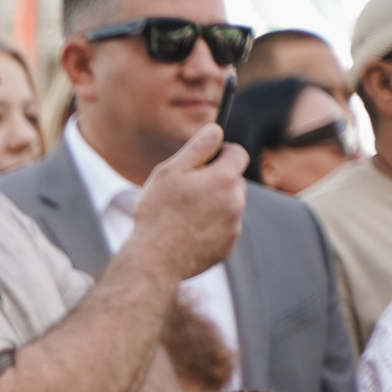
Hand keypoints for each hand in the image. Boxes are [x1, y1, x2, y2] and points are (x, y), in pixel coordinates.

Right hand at [128, 123, 246, 282]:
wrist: (153, 261)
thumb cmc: (157, 214)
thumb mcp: (169, 172)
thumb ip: (197, 148)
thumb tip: (216, 130)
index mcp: (224, 179)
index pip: (237, 153)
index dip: (220, 154)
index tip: (203, 162)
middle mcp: (236, 201)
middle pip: (234, 180)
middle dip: (216, 181)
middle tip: (187, 193)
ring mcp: (234, 226)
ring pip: (230, 206)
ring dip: (214, 205)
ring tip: (184, 216)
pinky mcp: (228, 247)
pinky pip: (224, 229)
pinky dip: (211, 228)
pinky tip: (187, 234)